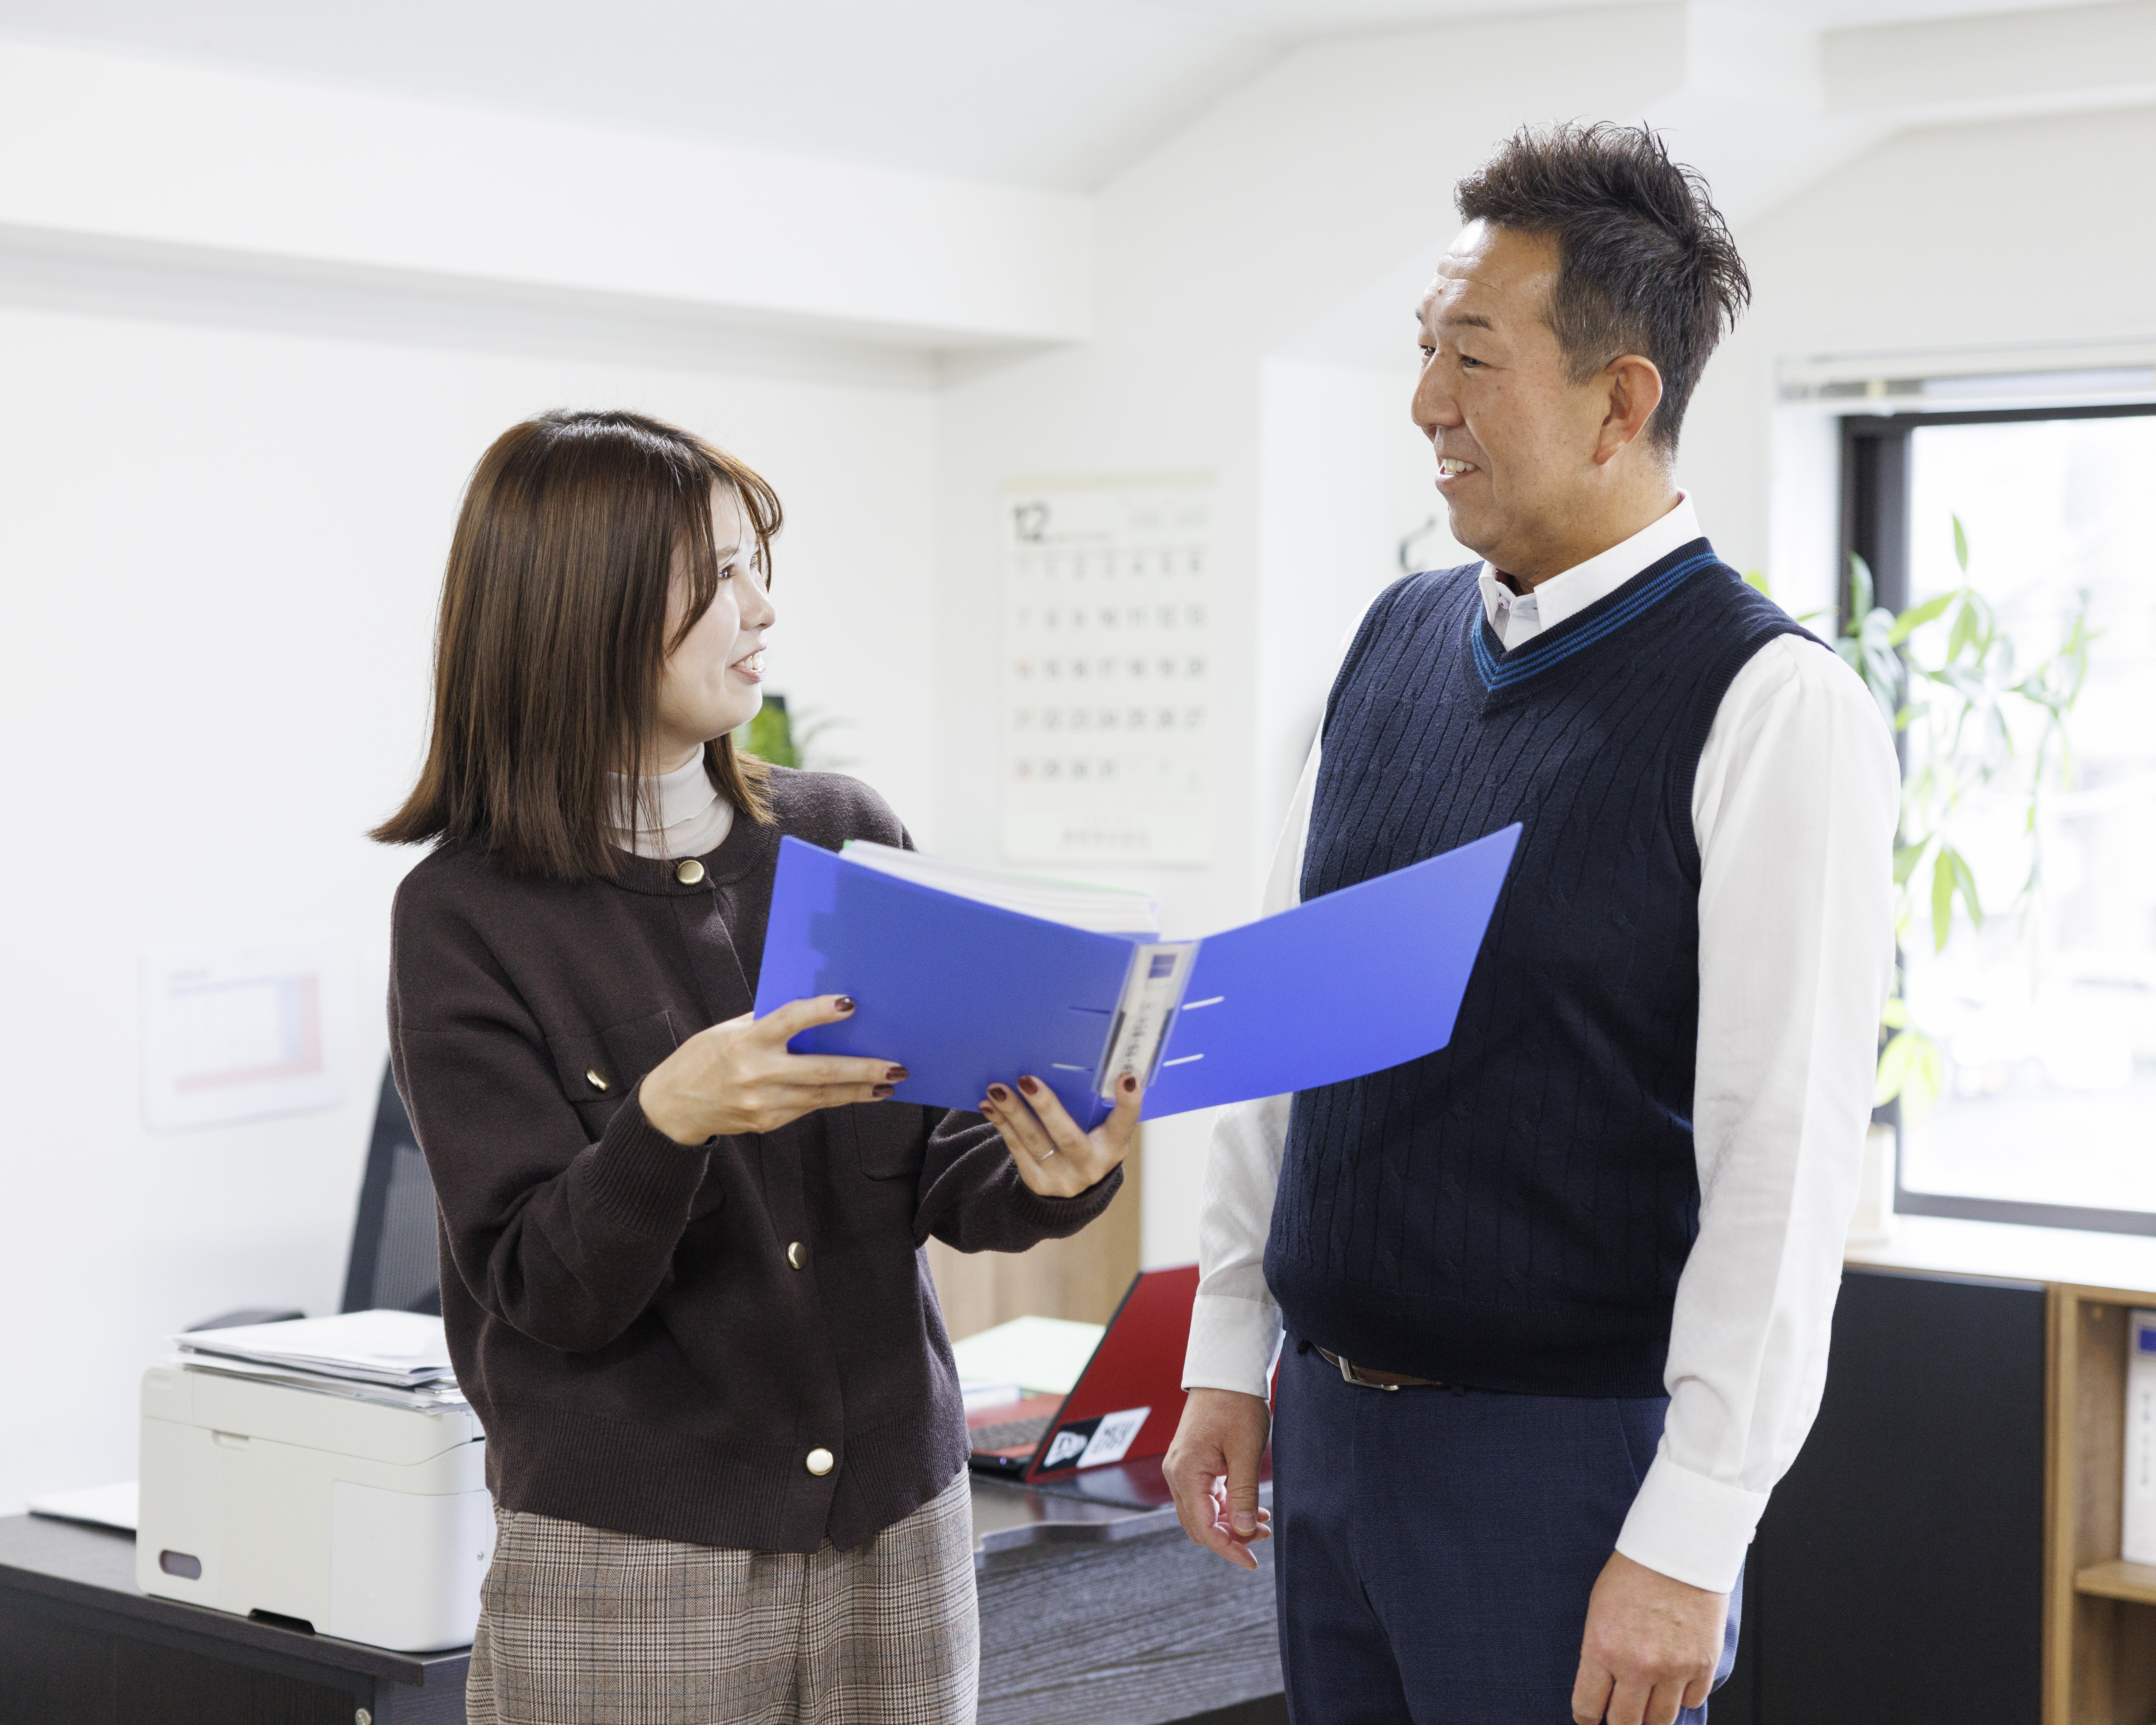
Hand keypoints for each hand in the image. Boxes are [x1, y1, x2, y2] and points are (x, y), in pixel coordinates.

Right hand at [639, 995, 900, 1143]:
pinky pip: (808, 1107)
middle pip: (820, 1072)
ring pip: (822, 1096)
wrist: (672, 1107)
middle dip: (863, 1070)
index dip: (820, 1012)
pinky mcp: (767, 1122)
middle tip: (895, 1067)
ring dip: (859, 1091)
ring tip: (889, 1084)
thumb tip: (812, 1012)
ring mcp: (763, 1104)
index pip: (789, 1020)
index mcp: (746, 1042)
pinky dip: (834, 1100)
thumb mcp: (729, 1031)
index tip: (850, 1004)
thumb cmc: (703, 1058)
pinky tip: (857, 1094)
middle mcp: (756, 1075)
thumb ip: (767, 1023)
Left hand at [976, 1072, 1139, 1198]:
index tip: (1127, 1078)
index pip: (1124, 1123)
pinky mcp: (1038, 1183)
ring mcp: (1062, 1178)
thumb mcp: (1102, 1132)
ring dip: (1013, 1112)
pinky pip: (1016, 1149)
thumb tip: (1079, 1066)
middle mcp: (1090, 1165)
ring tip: (997, 1089)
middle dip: (1046, 1106)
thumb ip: (1097, 1107)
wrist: (1073, 1194)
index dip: (1128, 1103)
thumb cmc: (1088, 1145)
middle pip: (1067, 1135)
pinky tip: (990, 1106)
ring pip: (1034, 1141)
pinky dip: (1002, 1125)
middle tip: (1027, 1079)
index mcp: (1113, 1147)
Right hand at [1162, 1387, 1272, 1570]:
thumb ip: (1244, 1494)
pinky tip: (1251, 1509)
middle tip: (1263, 1539)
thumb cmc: (1236, 1406)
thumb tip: (1245, 1531)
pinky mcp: (1191, 1463)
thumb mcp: (1246, 1451)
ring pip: (1202, 1513)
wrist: (1226, 1374)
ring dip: (1230, 1524)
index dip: (1228, 1549)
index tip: (1252, 1562)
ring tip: (1262, 1524)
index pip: (1203, 1527)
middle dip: (1230, 1538)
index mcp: (1186, 1472)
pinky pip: (1205, 1496)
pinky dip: (1226, 1507)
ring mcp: (1181, 1468)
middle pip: (1199, 1525)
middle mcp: (1177, 1474)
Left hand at [1571, 1550, 1728, 1724]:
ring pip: (1661, 1721)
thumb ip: (1599, 1652)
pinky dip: (1683, 1696)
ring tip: (1648, 1702)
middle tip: (1621, 1715)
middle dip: (1620, 1723)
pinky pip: (1692, 1701)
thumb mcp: (1599, 1610)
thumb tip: (1602, 1688)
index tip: (1590, 1718)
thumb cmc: (1634, 1573)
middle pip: (1626, 1723)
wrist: (1679, 1548)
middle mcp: (1636, 1665)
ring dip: (1652, 1715)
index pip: (1588, 1707)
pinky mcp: (1702, 1664)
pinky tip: (1676, 1680)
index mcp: (1602, 1648)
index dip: (1587, 1718)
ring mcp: (1673, 1668)